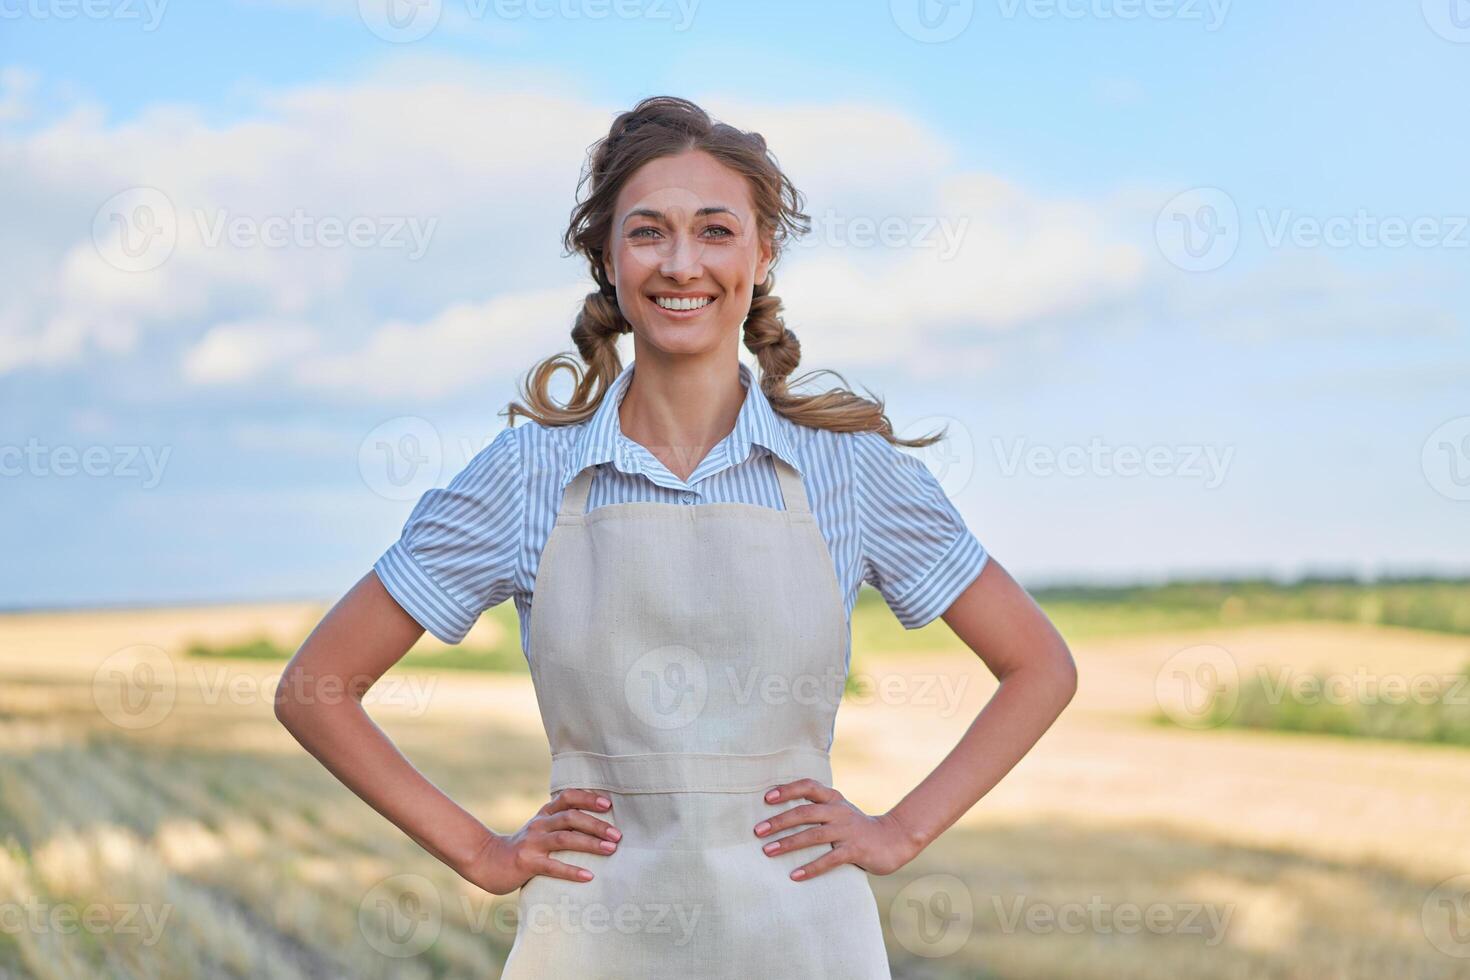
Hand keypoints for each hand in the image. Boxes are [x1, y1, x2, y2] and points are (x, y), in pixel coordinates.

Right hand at [457, 788, 621, 894]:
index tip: (609, 804)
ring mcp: (532, 843)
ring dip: (590, 843)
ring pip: (564, 839)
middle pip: (570, 817)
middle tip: (618, 835)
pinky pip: (552, 866)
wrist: (487, 862)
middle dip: (596, 824)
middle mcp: (539, 824)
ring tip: (610, 850)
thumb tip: (600, 826)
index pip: (567, 797)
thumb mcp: (540, 829)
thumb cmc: (523, 847)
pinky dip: (572, 871)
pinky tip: (588, 876)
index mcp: (544, 813)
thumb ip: (562, 824)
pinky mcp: (527, 863)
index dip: (588, 798)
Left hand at [752, 778, 921, 879]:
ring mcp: (847, 831)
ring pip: (813, 835)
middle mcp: (838, 811)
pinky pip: (829, 860)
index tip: (766, 798)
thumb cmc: (857, 826)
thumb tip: (780, 814)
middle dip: (779, 821)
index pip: (808, 786)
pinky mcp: (855, 851)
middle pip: (805, 812)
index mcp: (833, 798)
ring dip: (788, 843)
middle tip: (758, 831)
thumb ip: (817, 809)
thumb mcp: (838, 810)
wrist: (893, 839)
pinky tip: (794, 876)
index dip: (787, 790)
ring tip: (767, 851)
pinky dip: (811, 868)